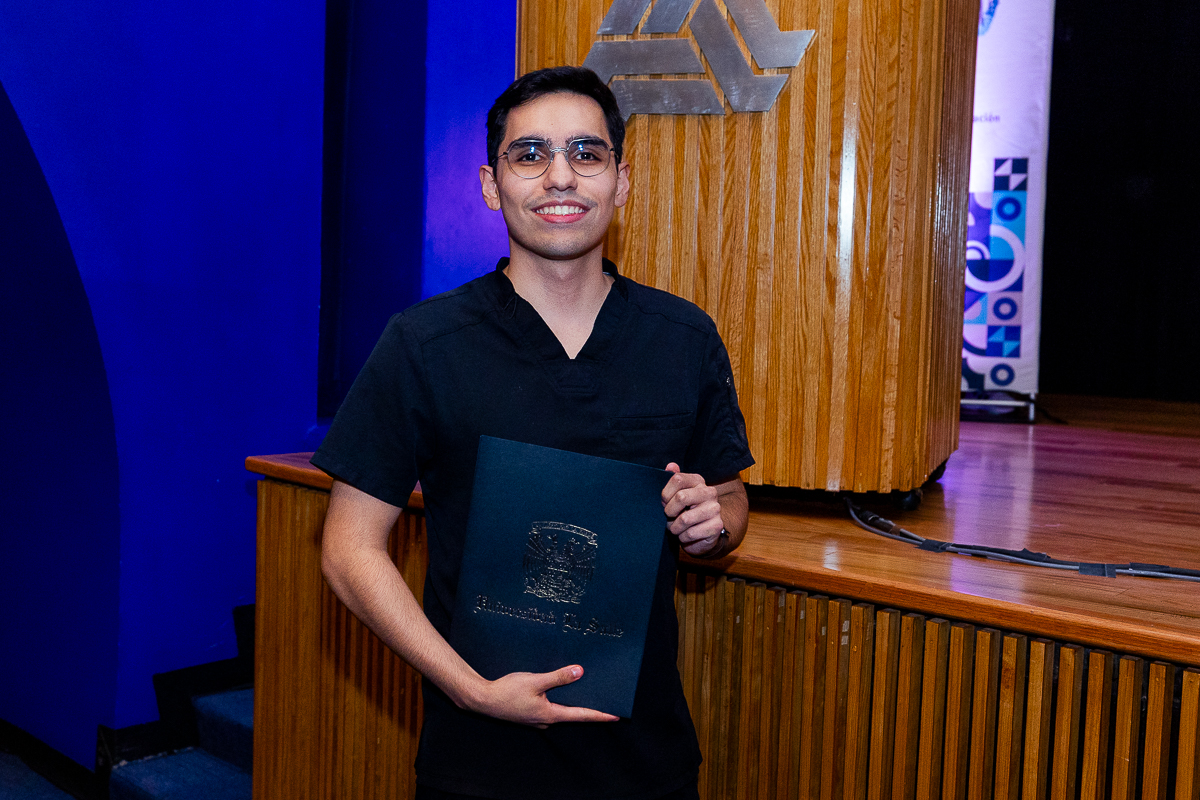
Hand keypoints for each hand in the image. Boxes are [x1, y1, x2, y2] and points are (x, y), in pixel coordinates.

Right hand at [471, 665, 619, 727]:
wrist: (482, 699)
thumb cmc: (507, 691)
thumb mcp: (535, 681)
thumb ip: (558, 677)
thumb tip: (579, 672)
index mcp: (550, 714)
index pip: (581, 715)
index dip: (599, 714)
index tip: (616, 715)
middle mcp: (545, 720)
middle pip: (573, 714)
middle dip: (588, 708)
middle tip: (604, 700)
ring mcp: (536, 718)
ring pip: (560, 711)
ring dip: (572, 703)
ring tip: (585, 692)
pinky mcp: (528, 714)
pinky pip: (549, 708)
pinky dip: (558, 700)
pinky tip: (559, 691)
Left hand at [662, 463, 726, 556]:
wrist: (701, 534)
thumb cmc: (684, 511)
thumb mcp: (675, 494)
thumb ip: (672, 479)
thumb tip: (671, 466)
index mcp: (698, 480)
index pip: (677, 479)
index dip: (665, 494)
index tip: (664, 502)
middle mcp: (709, 492)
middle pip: (681, 497)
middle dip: (669, 512)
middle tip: (669, 517)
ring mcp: (715, 508)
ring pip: (684, 519)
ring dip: (675, 527)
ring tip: (676, 528)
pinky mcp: (717, 525)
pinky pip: (691, 533)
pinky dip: (683, 537)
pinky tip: (686, 535)